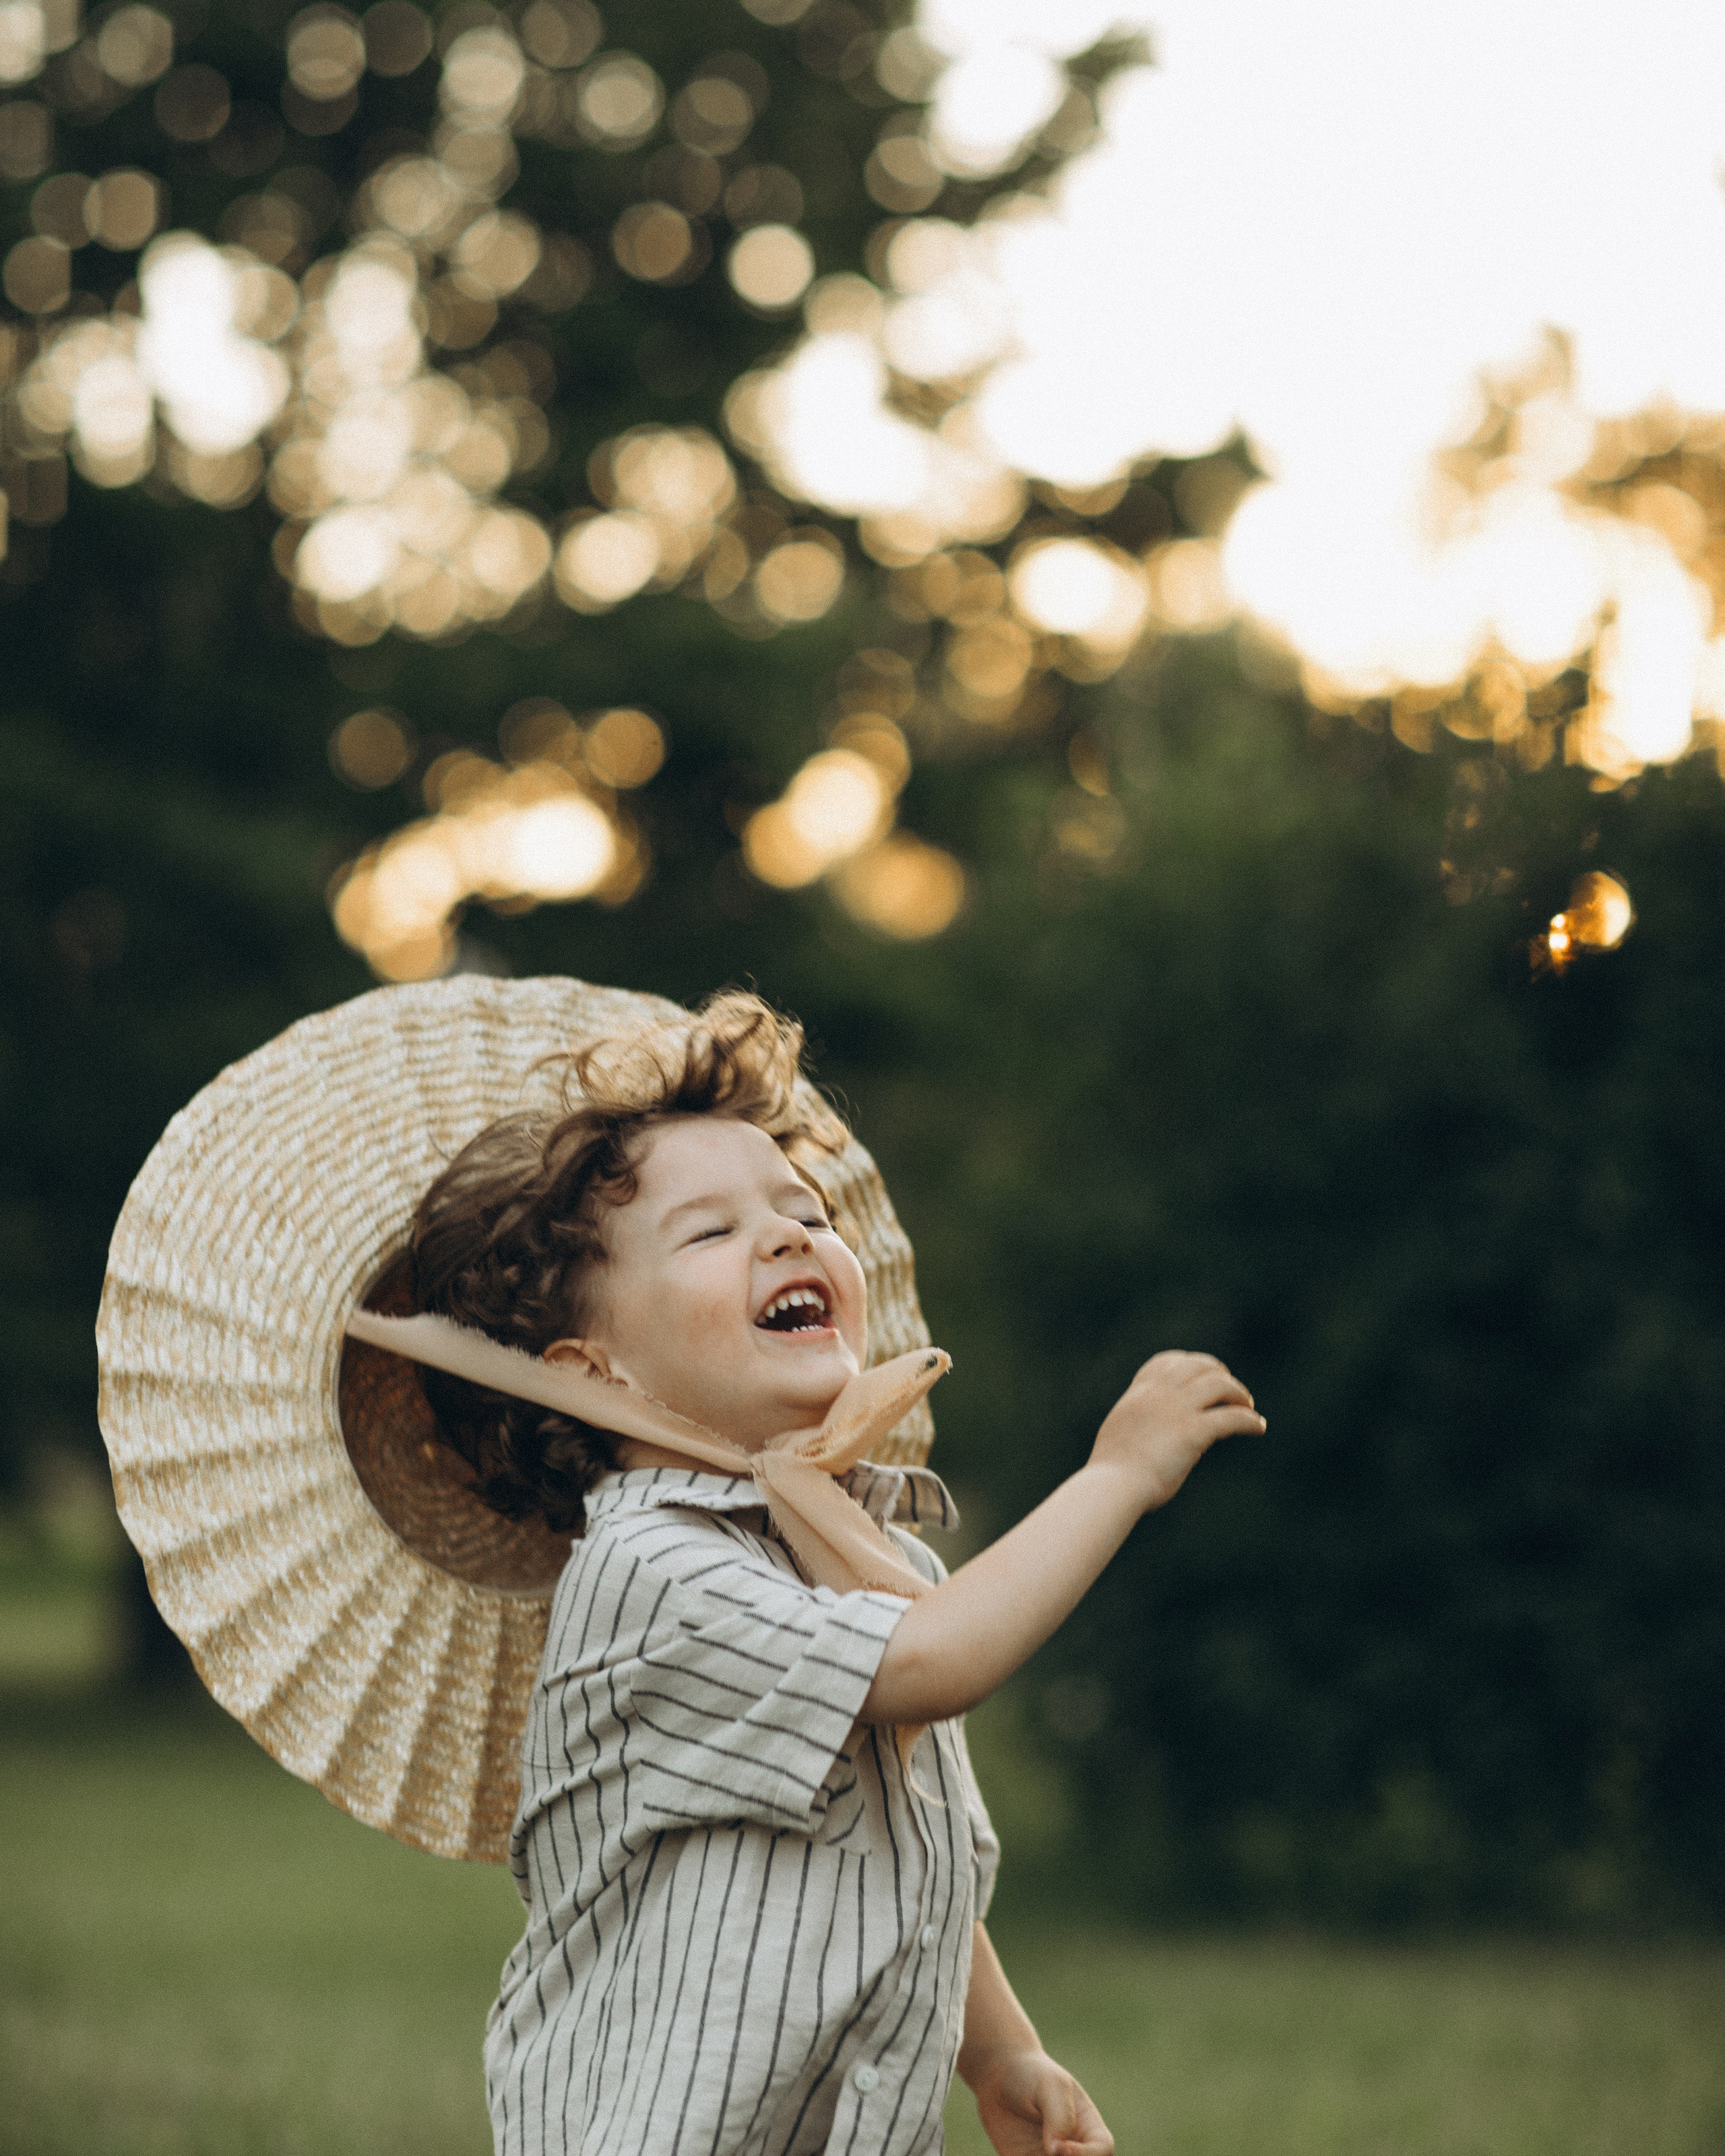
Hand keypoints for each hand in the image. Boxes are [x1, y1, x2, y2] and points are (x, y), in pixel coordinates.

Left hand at [970, 2046, 1112, 2155]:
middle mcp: (1072, 2149)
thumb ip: (1058, 2115)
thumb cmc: (1031, 2074)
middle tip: (1046, 2153)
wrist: (998, 2077)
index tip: (1061, 2148)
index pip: (1103, 2150)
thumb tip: (1055, 2151)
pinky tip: (1014, 2154)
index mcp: (1088, 2127)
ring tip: (1029, 2153)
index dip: (1086, 2155)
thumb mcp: (1050, 2085)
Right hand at [1091, 1348, 1263, 1511]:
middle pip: (1197, 1365)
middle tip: (1232, 1391)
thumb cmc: (1112, 1473)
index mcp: (1138, 1395)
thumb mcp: (1120, 1435)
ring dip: (1238, 1393)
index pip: (1166, 1362)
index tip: (1204, 1374)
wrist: (1112, 1486)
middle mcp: (1158, 1395)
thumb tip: (1149, 1434)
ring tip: (1248, 1406)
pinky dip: (1249, 1420)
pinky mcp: (1193, 1431)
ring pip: (1219, 1384)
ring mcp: (1176, 1410)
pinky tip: (1258, 1427)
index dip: (1188, 1363)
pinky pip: (1231, 1417)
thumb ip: (1137, 1425)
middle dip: (1219, 1373)